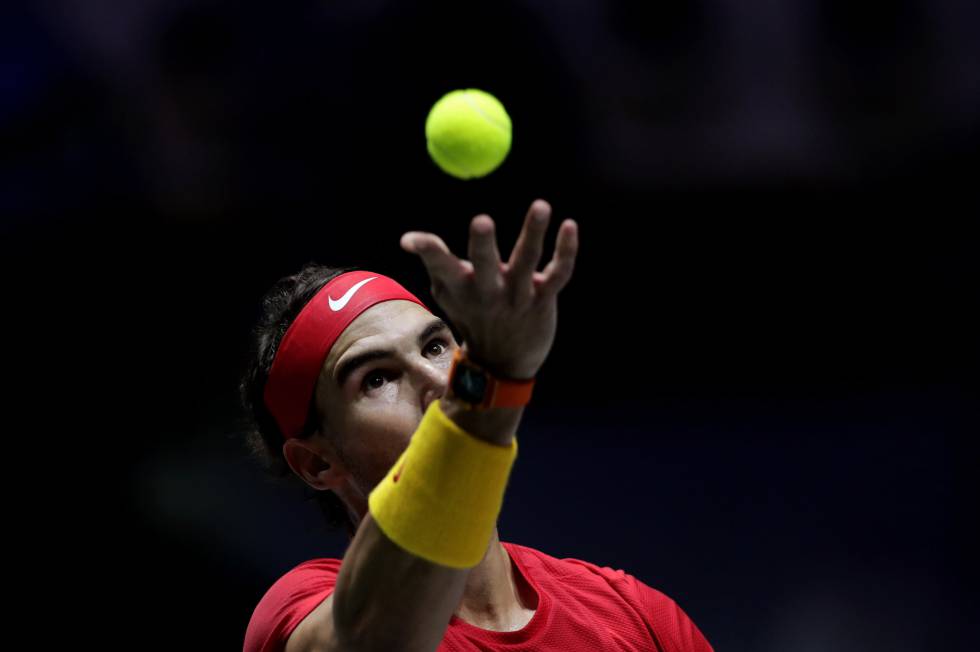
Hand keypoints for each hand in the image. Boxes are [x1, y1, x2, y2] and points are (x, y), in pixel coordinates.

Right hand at [400, 199, 578, 378]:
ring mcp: (518, 295)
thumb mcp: (449, 293)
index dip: (428, 250)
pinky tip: (569, 225)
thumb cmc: (472, 316)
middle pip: (485, 264)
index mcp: (462, 286)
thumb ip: (434, 261)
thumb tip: (406, 238)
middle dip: (482, 244)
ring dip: (533, 232)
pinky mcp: (544, 298)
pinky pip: (559, 273)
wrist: (502, 362)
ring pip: (527, 261)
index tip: (411, 240)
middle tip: (481, 221)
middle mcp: (489, 290)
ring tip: (540, 205)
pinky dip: (566, 250)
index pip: (442, 265)